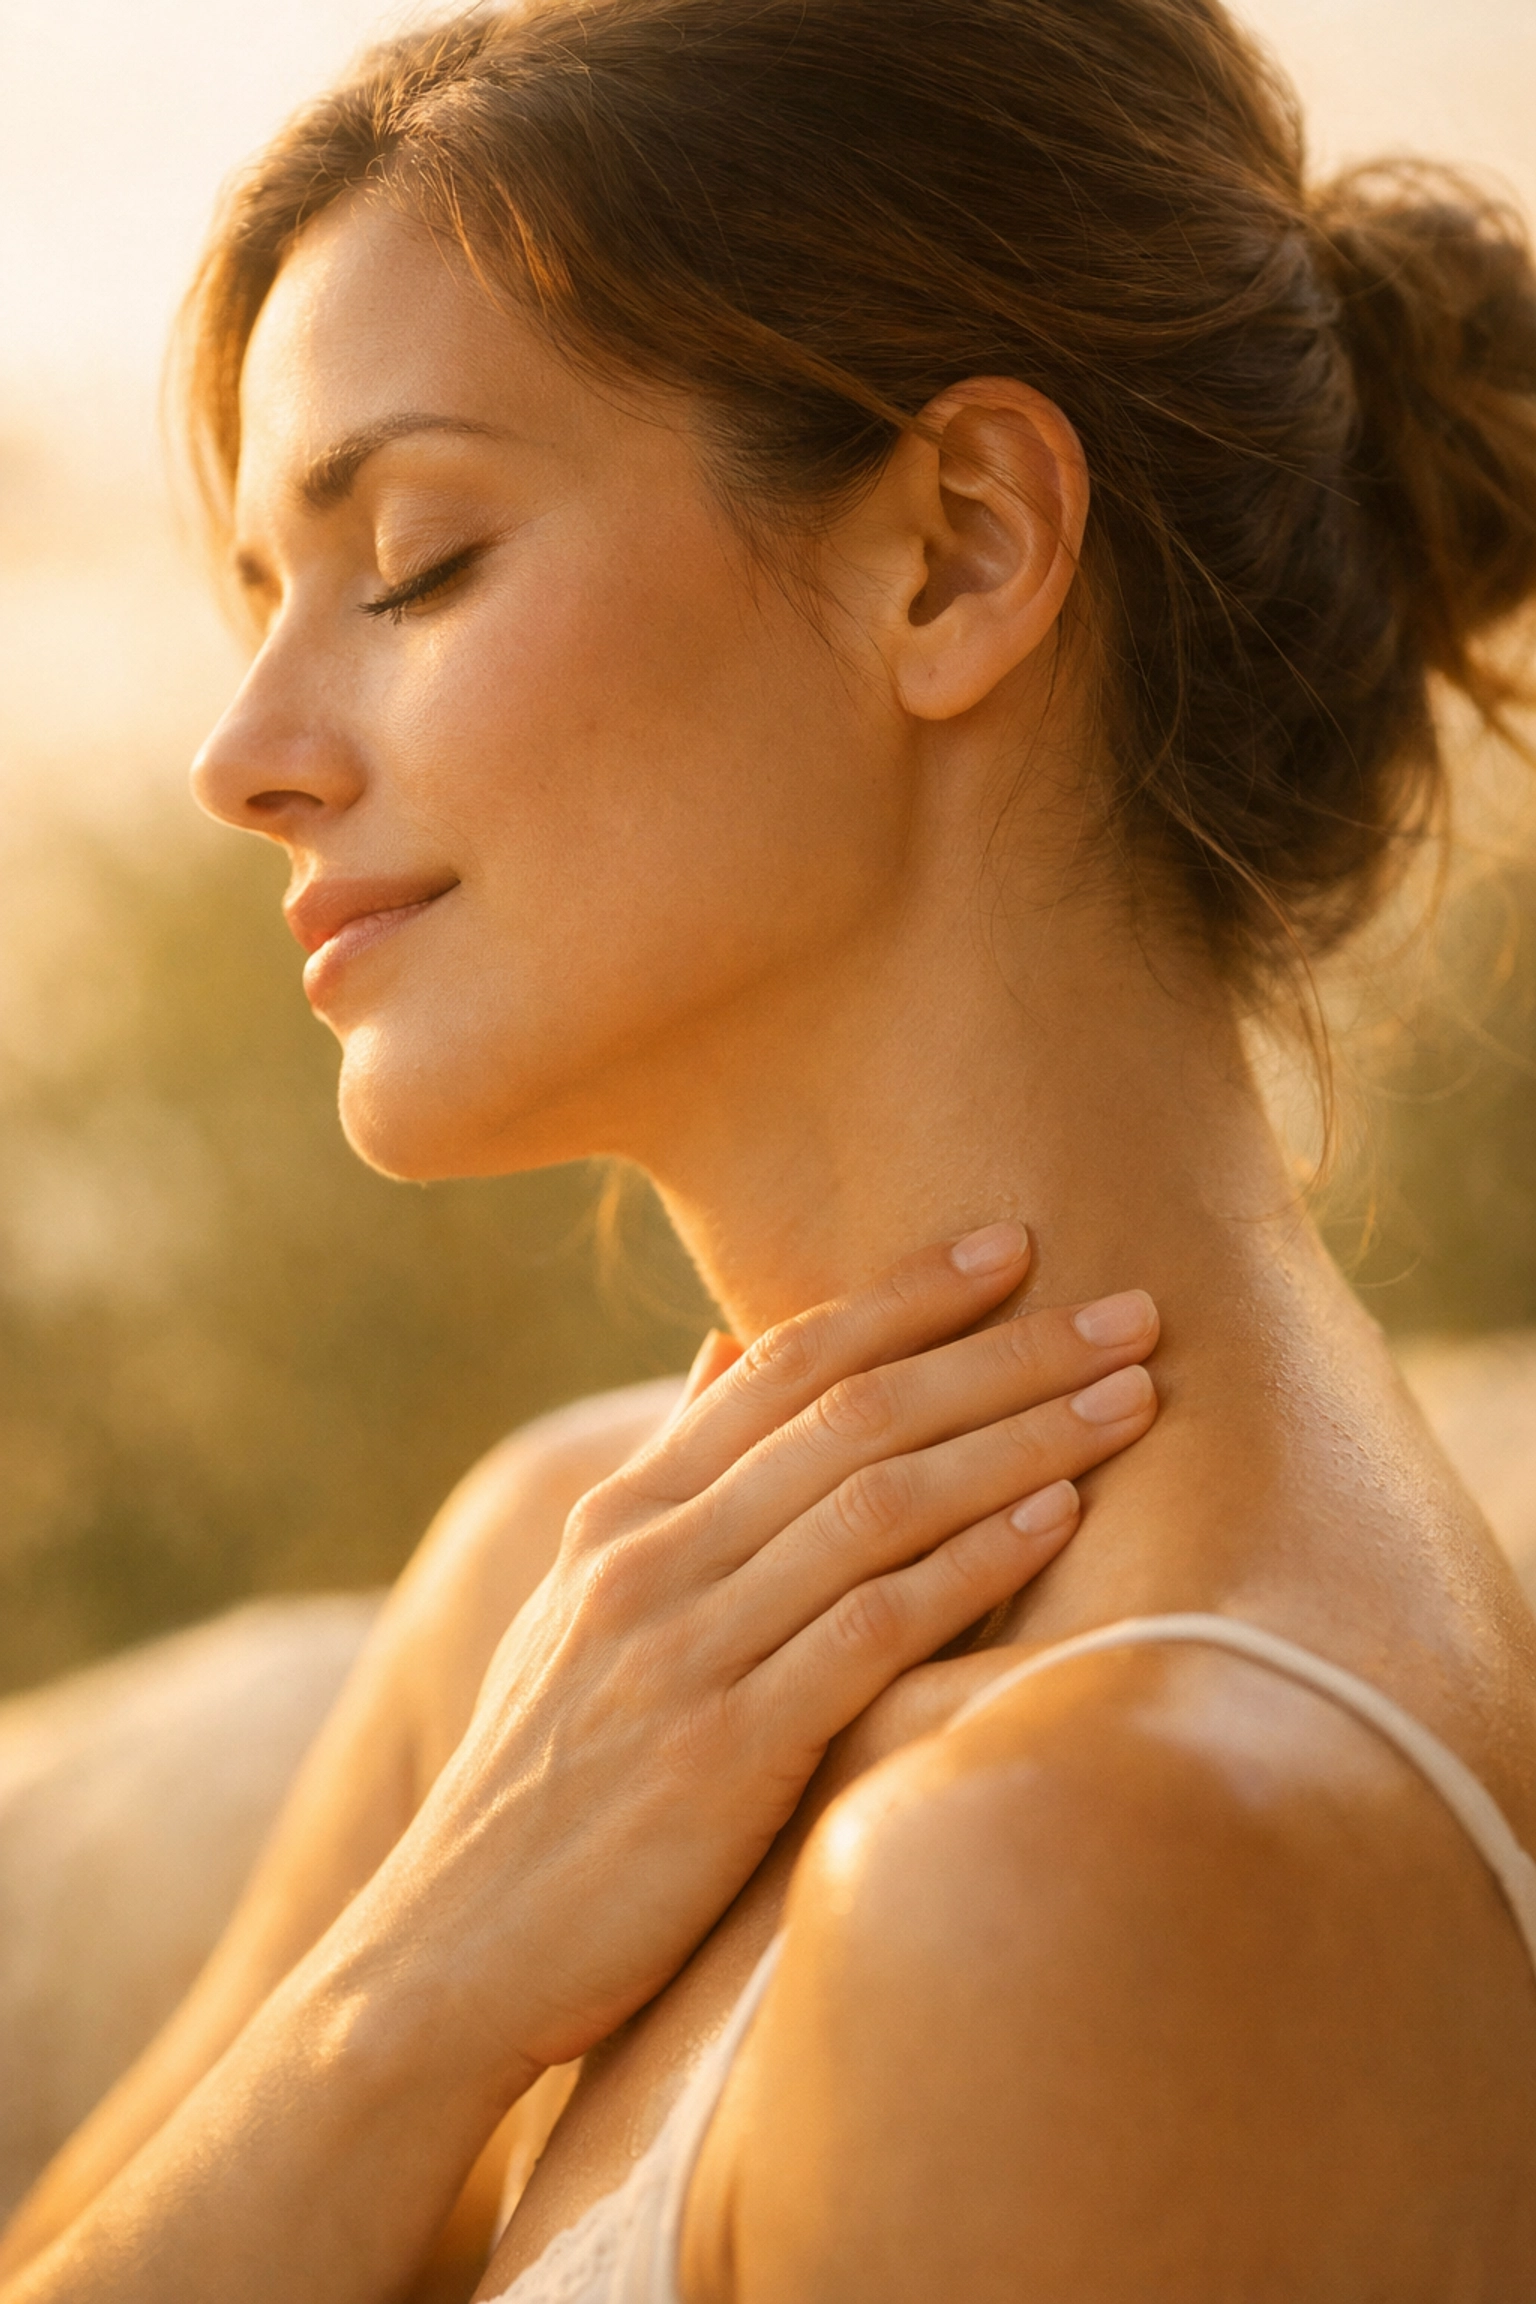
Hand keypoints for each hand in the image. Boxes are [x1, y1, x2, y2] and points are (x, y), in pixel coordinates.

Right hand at [381, 1224, 1158, 2079]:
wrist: (448, 1954)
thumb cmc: (544, 1778)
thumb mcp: (579, 1608)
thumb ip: (668, 1478)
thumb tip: (720, 1351)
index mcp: (623, 1514)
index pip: (781, 1364)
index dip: (904, 1296)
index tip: (1010, 1244)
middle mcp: (651, 1557)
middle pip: (853, 1413)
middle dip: (1003, 1349)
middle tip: (1129, 1305)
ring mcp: (683, 1650)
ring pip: (877, 1502)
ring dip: (1018, 1437)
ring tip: (1132, 1395)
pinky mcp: (724, 1754)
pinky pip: (870, 1628)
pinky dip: (972, 1561)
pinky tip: (1058, 1516)